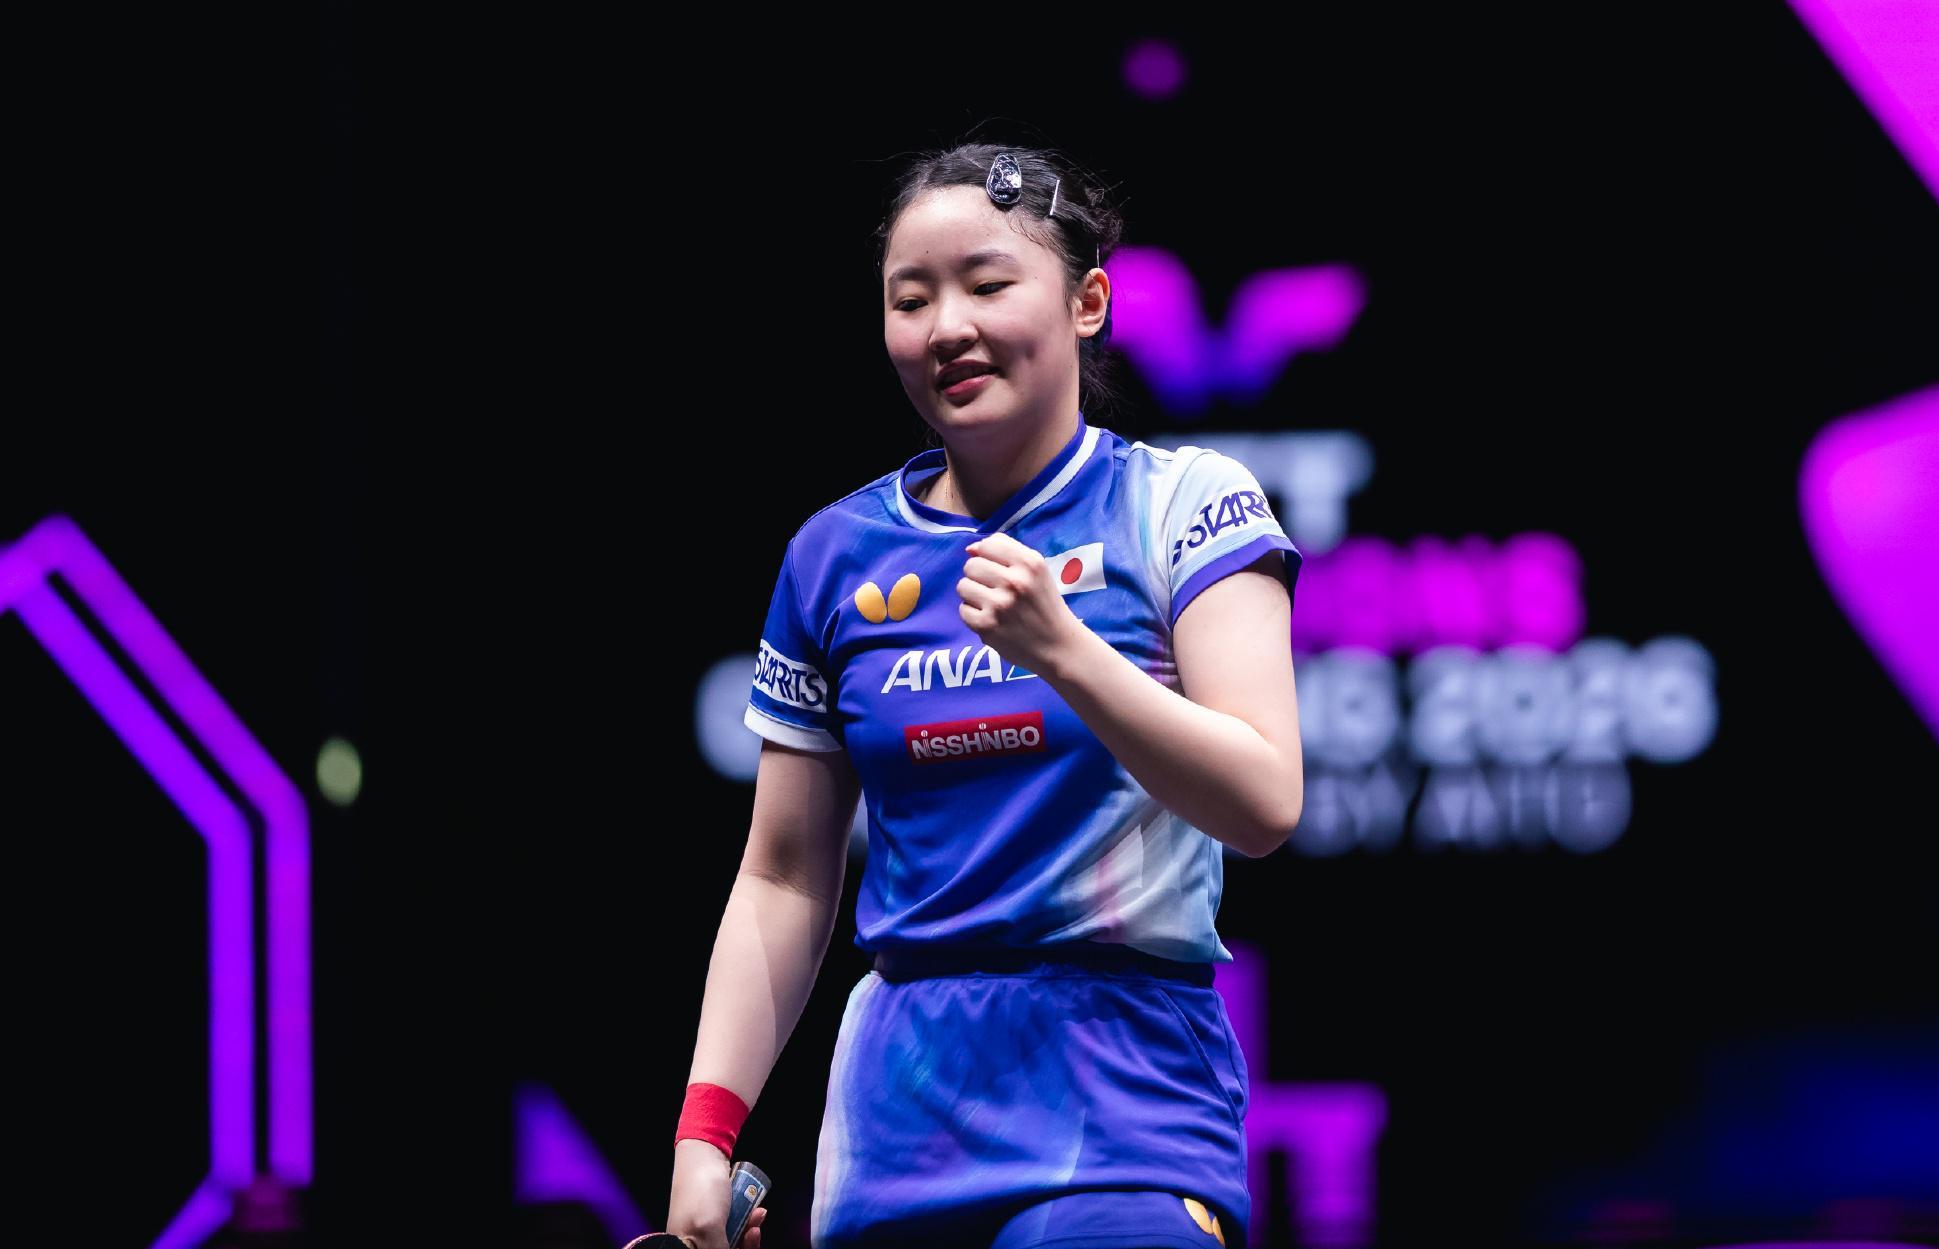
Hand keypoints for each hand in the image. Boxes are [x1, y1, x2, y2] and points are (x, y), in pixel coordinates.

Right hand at [666, 1139, 768, 1248]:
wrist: (704, 1155)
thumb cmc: (701, 1193)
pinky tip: (756, 1212)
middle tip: (754, 1231)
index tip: (742, 1244)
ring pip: (732, 1242)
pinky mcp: (716, 1219)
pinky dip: (748, 1223)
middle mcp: (692, 1242)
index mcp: (684, 1247)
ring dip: (749, 1233)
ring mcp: (704, 1231)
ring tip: (757, 1216)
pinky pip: (735, 1229)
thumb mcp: (709, 1231)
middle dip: (744, 1244)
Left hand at [958, 531, 1084, 677]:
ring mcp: (999, 604)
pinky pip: (963, 609)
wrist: (1058, 645)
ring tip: (991, 604)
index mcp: (1029, 563)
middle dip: (978, 576)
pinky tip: (991, 619)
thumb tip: (970, 549)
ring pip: (963, 586)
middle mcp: (1015, 581)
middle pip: (971, 565)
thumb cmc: (1044, 604)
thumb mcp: (1037, 570)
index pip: (987, 545)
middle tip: (994, 590)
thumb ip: (1006, 551)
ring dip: (973, 595)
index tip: (996, 569)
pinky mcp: (987, 626)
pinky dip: (973, 615)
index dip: (986, 556)